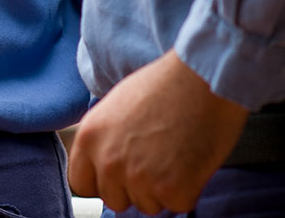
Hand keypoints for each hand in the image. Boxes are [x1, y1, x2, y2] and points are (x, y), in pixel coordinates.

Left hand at [69, 51, 248, 214]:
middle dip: (134, 189)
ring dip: (162, 189)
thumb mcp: (115, 107)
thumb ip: (106, 141)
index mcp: (89, 137)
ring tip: (175, 155)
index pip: (82, 183)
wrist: (202, 78)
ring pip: (147, 205)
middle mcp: (108, 161)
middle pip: (113, 200)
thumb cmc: (164, 86)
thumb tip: (105, 168)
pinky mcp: (172, 189)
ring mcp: (139, 178)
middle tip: (155, 163)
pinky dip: (187, 190)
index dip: (103, 183)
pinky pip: (176, 205)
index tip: (119, 178)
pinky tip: (191, 161)